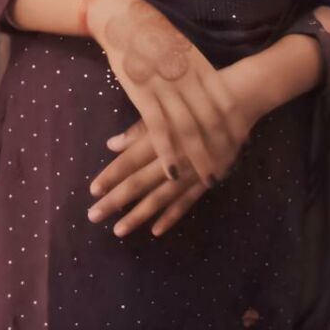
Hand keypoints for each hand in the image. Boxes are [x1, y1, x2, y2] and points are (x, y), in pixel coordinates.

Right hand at [86, 0, 257, 188]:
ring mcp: (166, 87)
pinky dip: (167, 152)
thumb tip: (214, 93)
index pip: (226, 103)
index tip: (242, 146)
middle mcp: (188, 79)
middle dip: (222, 149)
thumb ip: (198, 72)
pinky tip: (173, 172)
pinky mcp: (142, 94)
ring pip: (188, 129)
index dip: (235, 127)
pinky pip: (159, 129)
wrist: (124, 18)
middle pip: (211, 121)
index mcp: (201, 67)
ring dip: (199, 158)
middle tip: (228, 171)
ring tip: (208, 179)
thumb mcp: (184, 49)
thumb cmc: (155, 34)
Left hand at [86, 62, 263, 235]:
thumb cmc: (194, 99)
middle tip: (94, 216)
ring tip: (118, 230)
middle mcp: (175, 157)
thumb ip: (139, 129)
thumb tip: (110, 144)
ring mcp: (192, 171)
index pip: (130, 161)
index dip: (110, 176)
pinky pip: (188, 202)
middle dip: (116, 200)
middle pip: (140, 183)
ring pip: (161, 198)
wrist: (237, 101)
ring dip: (139, 215)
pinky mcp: (208, 179)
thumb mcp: (165, 106)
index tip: (92, 191)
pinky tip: (156, 230)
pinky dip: (172, 216)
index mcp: (161, 137)